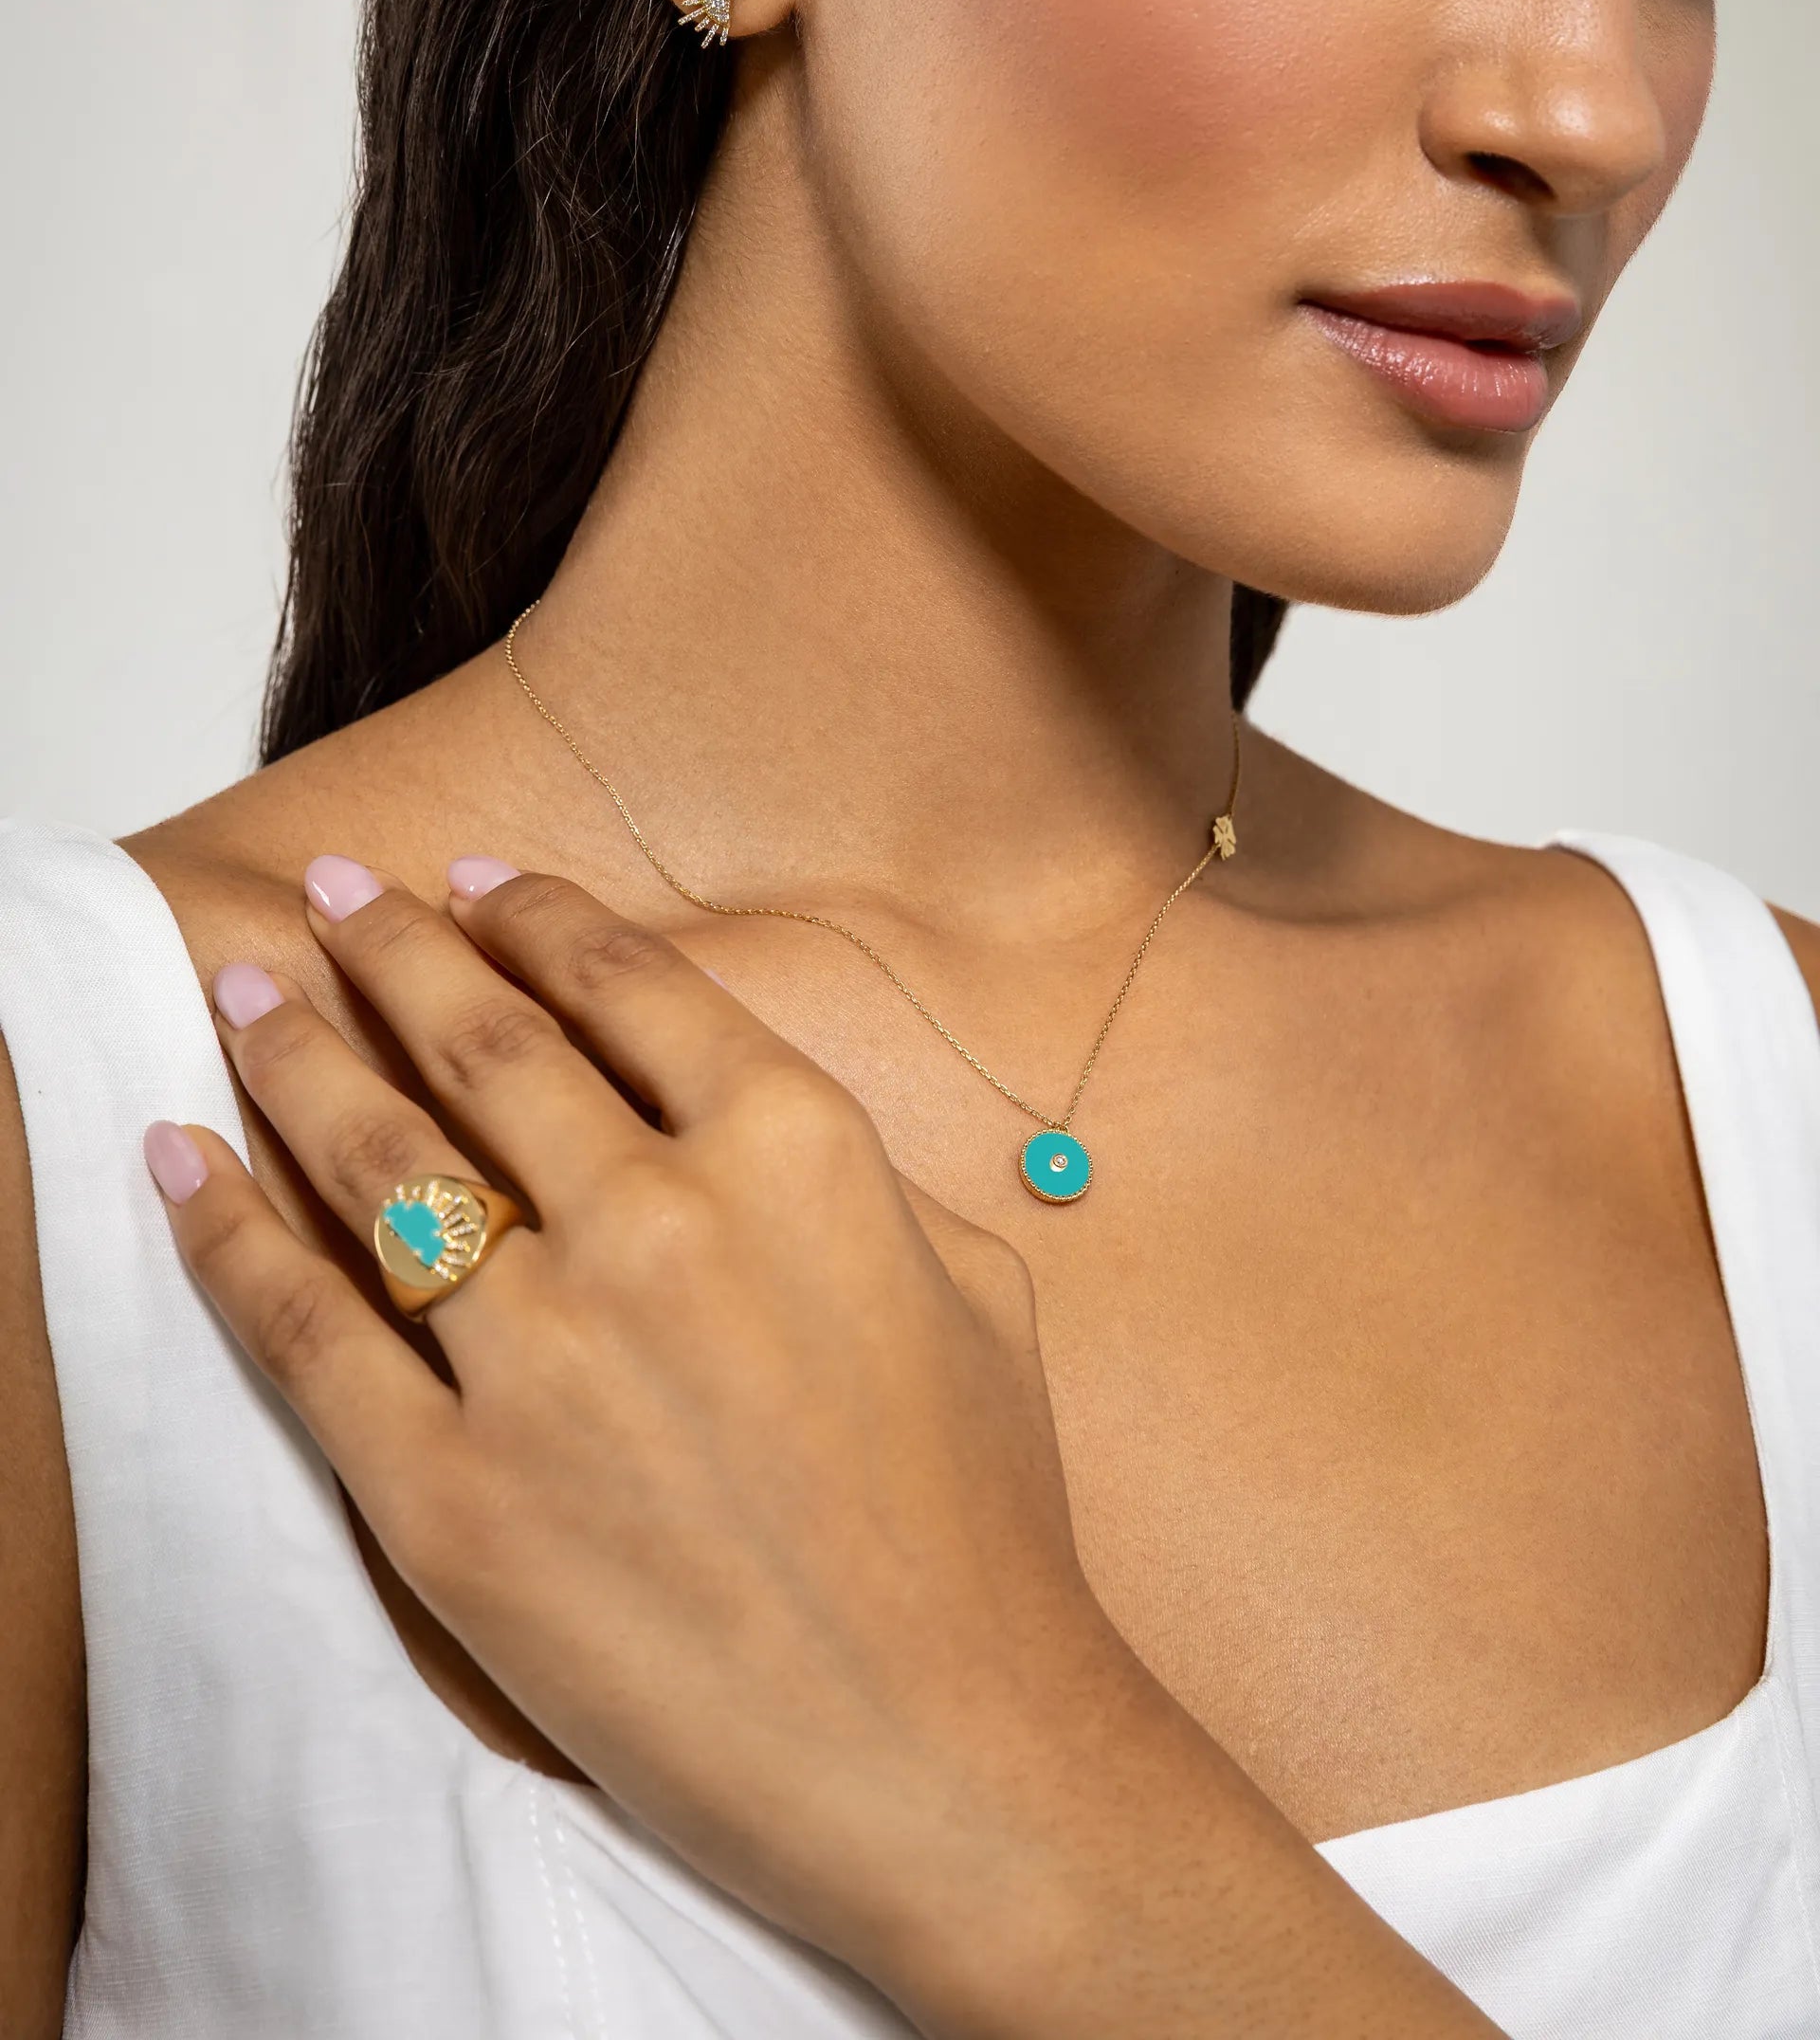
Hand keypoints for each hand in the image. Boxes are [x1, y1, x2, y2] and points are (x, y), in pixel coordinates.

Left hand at [148, 860, 1501, 2038]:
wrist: (950, 1749)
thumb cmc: (983, 1522)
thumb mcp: (976, 1286)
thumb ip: (851, 1177)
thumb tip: (743, 1124)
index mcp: (794, 1148)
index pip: (626, 986)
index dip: (533, 916)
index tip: (472, 882)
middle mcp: (656, 1220)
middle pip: (481, 1041)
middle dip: (392, 947)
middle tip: (333, 892)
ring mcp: (541, 1358)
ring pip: (376, 1158)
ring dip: (296, 1048)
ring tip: (241, 986)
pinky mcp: (448, 1496)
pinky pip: (302, 1331)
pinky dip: (225, 1231)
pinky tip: (180, 1157)